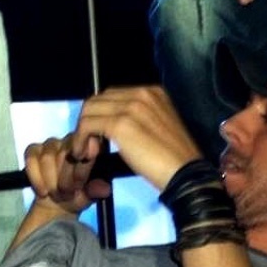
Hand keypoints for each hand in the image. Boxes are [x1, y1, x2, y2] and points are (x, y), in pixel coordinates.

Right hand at [24, 134, 109, 214]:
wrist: (57, 205)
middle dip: (65, 179)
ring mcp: (52, 143)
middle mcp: (71, 140)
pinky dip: (37, 178)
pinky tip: (43, 191)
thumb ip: (95, 191)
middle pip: (65, 153)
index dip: (82, 165)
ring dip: (51, 181)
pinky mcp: (33, 150)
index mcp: (90, 147)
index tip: (79, 184)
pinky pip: (32, 159)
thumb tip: (104, 188)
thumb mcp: (89, 197)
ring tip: (58, 194)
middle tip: (69, 194)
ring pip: (47, 158)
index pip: (87, 144)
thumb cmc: (77, 196)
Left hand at [68, 86, 202, 190]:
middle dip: (88, 121)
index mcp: (153, 92)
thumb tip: (114, 127)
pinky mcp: (121, 124)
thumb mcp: (158, 130)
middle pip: (99, 99)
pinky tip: (84, 155)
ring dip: (82, 131)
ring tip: (85, 152)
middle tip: (87, 145)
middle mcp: (141, 93)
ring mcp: (131, 107)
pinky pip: (88, 125)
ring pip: (89, 109)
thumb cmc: (174, 161)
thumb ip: (139, 121)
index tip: (98, 137)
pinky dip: (81, 140)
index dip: (101, 115)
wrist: (185, 174)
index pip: (114, 95)